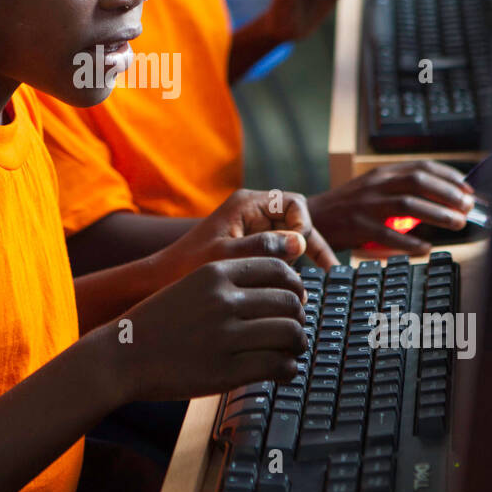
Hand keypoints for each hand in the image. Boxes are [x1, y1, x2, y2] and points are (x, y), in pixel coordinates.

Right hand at [119, 257, 308, 401]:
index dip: (295, 287)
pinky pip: (278, 365)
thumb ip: (229, 284)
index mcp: (215, 272)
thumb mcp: (191, 285)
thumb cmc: (159, 323)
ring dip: (297, 344)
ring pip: (291, 333)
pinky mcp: (227, 371)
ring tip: (289, 351)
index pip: (279, 269)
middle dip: (299, 318)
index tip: (294, 301)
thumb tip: (281, 291)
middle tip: (293, 330)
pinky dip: (288, 368)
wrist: (121, 355)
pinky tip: (280, 370)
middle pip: (290, 302)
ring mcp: (225, 335)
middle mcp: (223, 299)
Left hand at [161, 188, 337, 282]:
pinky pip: (280, 254)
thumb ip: (262, 248)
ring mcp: (252, 231)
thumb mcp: (225, 256)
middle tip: (329, 271)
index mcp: (246, 204)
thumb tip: (300, 243)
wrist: (161, 280)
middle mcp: (252, 213)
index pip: (292, 203)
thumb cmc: (186, 266)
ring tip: (318, 283)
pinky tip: (300, 289)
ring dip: (304, 259)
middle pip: (297, 221)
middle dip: (311, 244)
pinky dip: (291, 268)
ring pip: (291, 240)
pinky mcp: (250, 249)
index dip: (303, 223)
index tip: (300, 249)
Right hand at [308, 160, 475, 253]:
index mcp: (381, 173)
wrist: (313, 217)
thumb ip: (400, 189)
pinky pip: (389, 235)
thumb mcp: (373, 188)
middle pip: (418, 182)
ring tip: (456, 224)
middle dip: (448, 194)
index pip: (421, 167)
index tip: (468, 189)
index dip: (448, 176)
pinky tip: (425, 248)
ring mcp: (366, 205)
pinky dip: (410, 243)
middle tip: (467, 207)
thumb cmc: (348, 206)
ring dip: (437, 214)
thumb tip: (441, 199)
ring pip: (408, 204)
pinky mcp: (358, 226)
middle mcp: (375, 185)